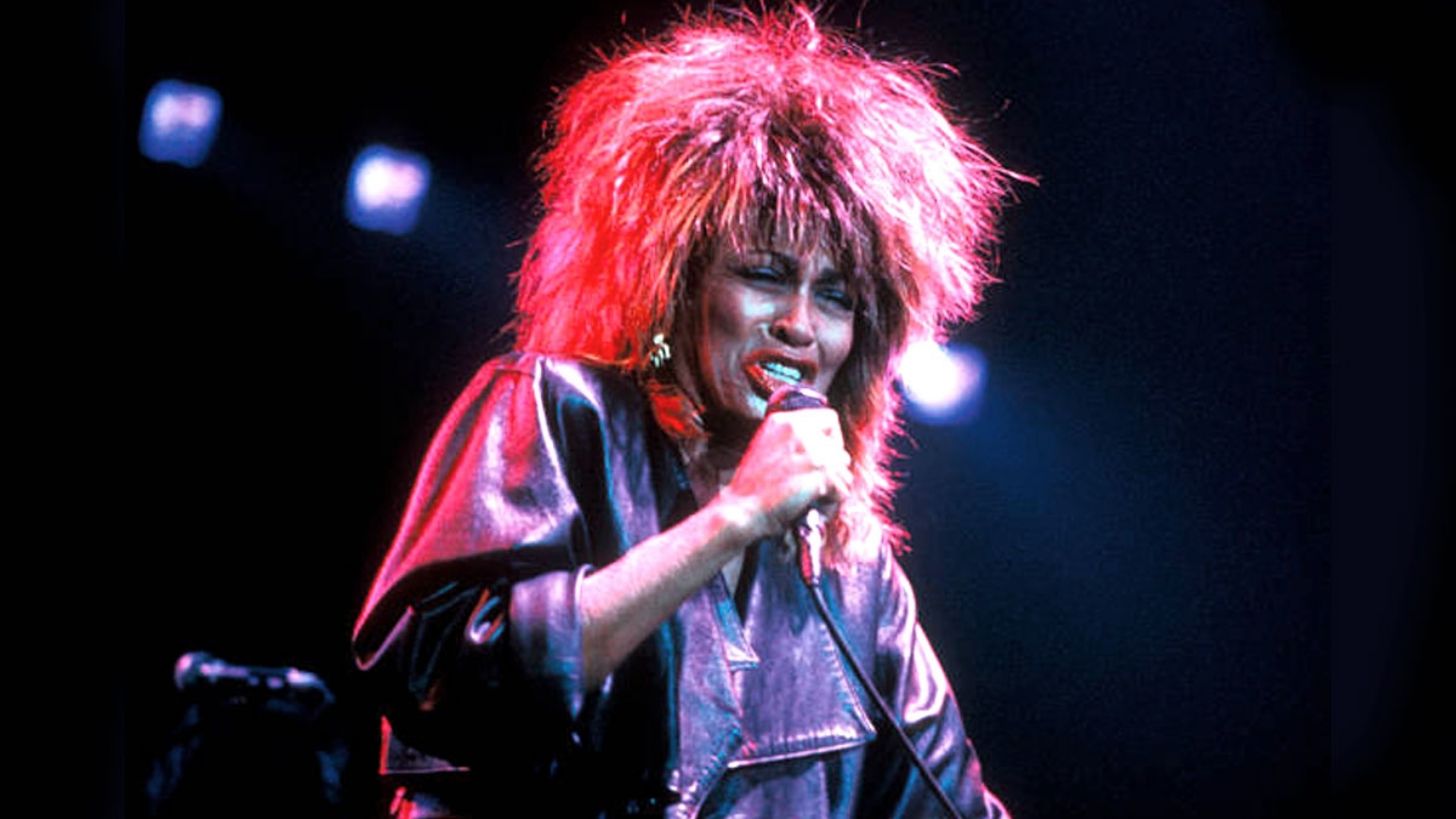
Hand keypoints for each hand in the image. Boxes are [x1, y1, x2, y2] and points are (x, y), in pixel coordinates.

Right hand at [713, 407, 852, 546]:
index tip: (824, 454)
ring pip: (844, 467)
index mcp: (784, 421)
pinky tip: (817, 503)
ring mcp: (811, 451)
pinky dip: (834, 499)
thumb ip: (792, 439)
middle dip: (833, 465)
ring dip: (835, 483)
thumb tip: (821, 445)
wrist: (742, 509)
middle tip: (820, 480)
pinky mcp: (820, 474)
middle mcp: (800, 431)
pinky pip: (842, 487)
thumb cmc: (750, 486)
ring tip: (818, 494)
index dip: (832, 438)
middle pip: (838, 446)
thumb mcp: (766, 445)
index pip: (829, 418)